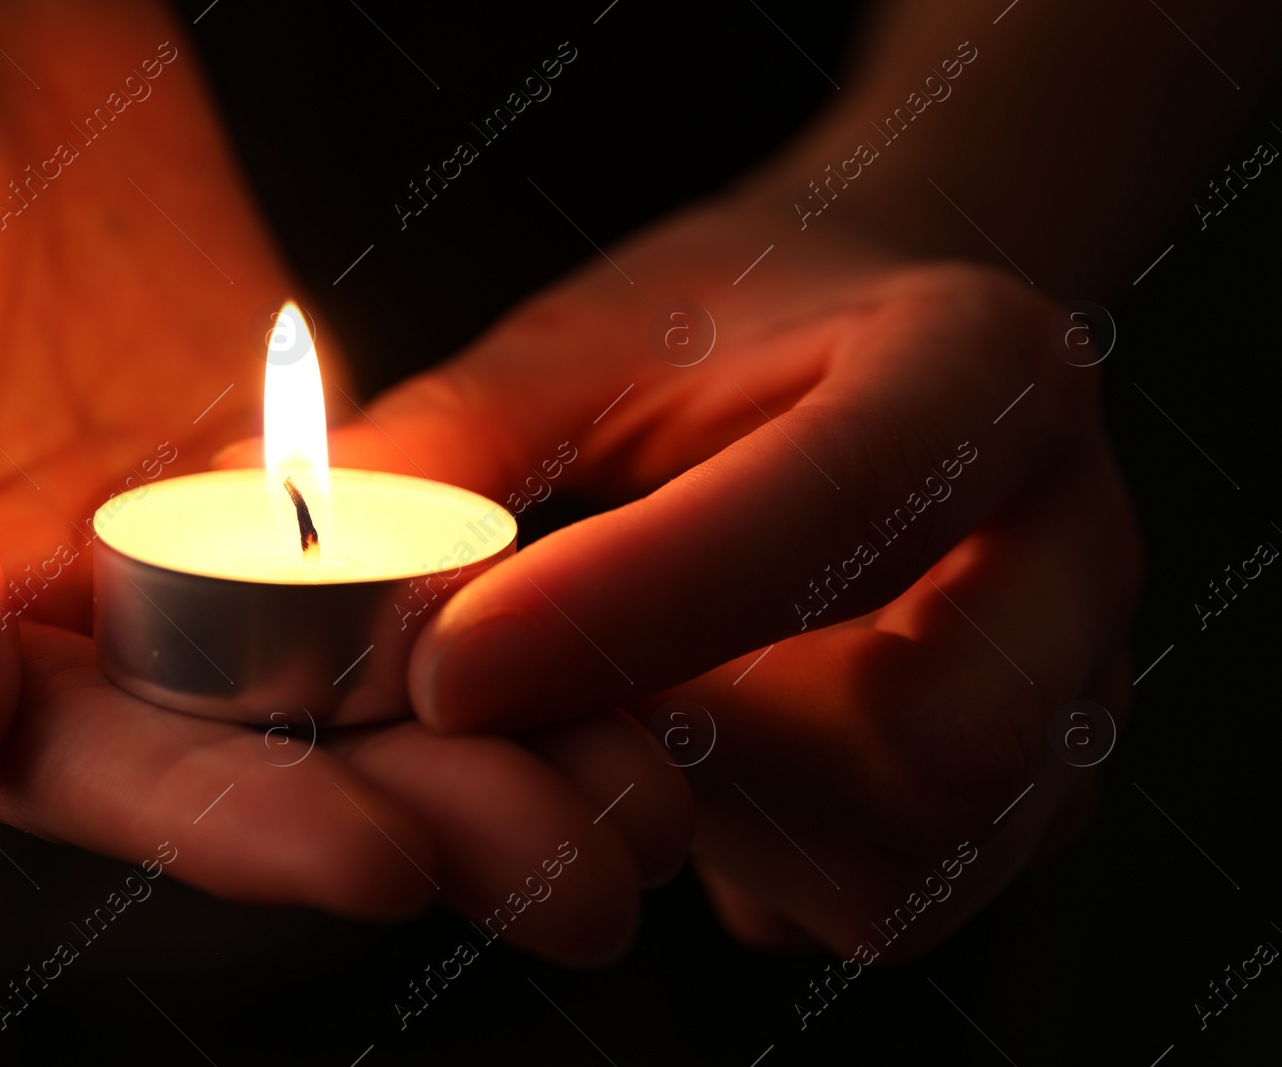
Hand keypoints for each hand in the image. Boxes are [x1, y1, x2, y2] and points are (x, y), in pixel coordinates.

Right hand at [0, 0, 686, 960]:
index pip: (89, 761)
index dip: (234, 823)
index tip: (388, 863)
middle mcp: (67, 608)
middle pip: (248, 751)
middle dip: (413, 818)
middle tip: (579, 880)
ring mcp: (184, 540)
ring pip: (344, 675)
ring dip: (486, 743)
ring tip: (633, 803)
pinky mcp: (278, 465)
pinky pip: (391, 553)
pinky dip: (489, 609)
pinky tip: (600, 650)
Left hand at [322, 187, 1141, 955]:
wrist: (878, 353)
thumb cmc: (728, 331)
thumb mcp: (591, 340)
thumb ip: (453, 441)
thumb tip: (281, 542)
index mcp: (980, 372)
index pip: (837, 508)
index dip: (632, 605)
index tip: (446, 664)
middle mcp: (1070, 543)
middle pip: (929, 736)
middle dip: (699, 754)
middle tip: (539, 700)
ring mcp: (1075, 688)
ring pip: (914, 858)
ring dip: (720, 824)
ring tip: (628, 712)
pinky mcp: (1037, 794)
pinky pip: (895, 899)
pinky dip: (760, 866)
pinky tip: (699, 762)